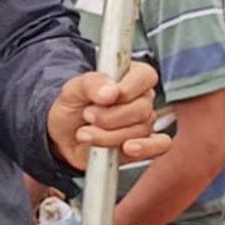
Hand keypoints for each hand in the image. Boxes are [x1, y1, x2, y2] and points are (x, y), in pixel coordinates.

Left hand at [47, 61, 171, 170]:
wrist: (65, 136)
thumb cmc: (73, 107)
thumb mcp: (73, 89)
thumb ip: (92, 83)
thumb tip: (110, 92)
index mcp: (131, 76)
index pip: (145, 76)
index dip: (127, 89)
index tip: (105, 98)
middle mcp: (142, 98)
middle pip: (141, 108)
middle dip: (110, 117)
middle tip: (87, 115)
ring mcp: (144, 122)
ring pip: (140, 130)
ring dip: (108, 136)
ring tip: (86, 133)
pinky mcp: (144, 145)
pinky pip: (159, 146)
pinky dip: (145, 148)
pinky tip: (127, 148)